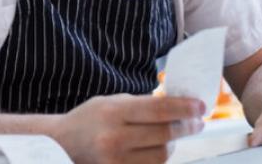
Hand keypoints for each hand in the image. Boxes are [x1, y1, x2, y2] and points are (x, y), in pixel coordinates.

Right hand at [51, 93, 205, 163]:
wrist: (59, 145)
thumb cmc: (88, 120)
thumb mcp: (110, 103)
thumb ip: (141, 105)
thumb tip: (178, 106)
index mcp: (112, 113)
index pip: (158, 109)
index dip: (184, 108)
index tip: (201, 107)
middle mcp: (114, 138)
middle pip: (164, 134)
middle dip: (186, 127)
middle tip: (197, 121)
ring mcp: (115, 161)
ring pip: (162, 155)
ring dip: (173, 144)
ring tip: (175, 135)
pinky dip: (159, 158)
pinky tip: (159, 148)